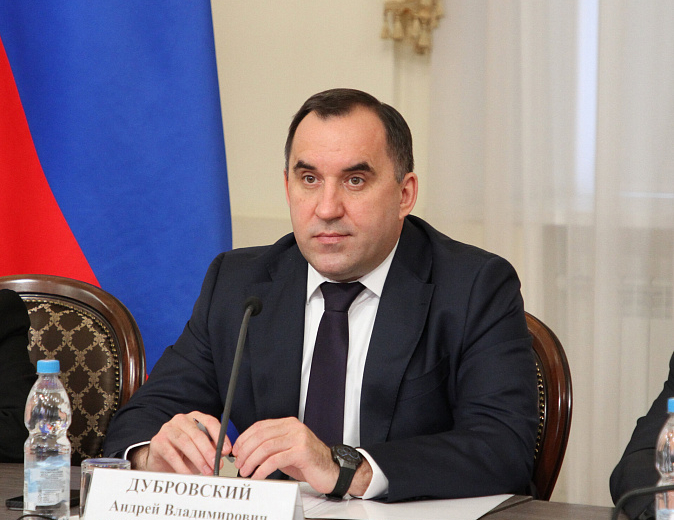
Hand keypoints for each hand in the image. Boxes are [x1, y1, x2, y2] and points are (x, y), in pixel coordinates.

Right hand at [131, 411, 229, 474]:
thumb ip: (212, 448)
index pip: (210, 422)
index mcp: (195, 417)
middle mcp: (182, 420)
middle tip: (216, 464)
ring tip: (206, 471)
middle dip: (209, 451)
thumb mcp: (201, 449)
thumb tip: (222, 454)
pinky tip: (189, 475)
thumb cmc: (184, 453)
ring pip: (186, 443)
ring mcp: (168, 429)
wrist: (162, 459)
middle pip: (198, 434)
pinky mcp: (158, 441)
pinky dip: (182, 467)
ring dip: (198, 459)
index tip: (226, 450)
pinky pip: (172, 455)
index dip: (220, 436)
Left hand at [231, 417, 371, 495]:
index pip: (260, 426)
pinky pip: (275, 460)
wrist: (332, 470)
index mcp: (289, 424)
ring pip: (265, 447)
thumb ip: (272, 446)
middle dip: (245, 451)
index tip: (236, 450)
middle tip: (238, 463)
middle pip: (260, 436)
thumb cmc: (309, 461)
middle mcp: (293, 428)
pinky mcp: (301, 452)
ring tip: (246, 471)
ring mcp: (298, 438)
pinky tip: (258, 476)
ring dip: (251, 461)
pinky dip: (262, 469)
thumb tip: (247, 450)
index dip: (244, 438)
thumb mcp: (288, 449)